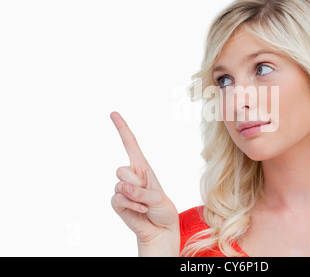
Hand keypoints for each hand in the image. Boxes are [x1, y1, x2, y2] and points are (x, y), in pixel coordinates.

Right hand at [110, 111, 179, 255]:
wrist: (160, 229)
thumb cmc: (162, 209)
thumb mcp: (158, 198)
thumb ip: (141, 192)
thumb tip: (122, 188)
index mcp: (143, 167)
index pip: (130, 144)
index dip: (122, 128)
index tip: (113, 113)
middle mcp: (131, 175)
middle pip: (121, 170)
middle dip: (135, 183)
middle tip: (146, 194)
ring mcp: (122, 189)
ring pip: (120, 185)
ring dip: (135, 197)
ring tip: (145, 204)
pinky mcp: (117, 202)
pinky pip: (118, 199)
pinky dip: (132, 206)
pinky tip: (141, 211)